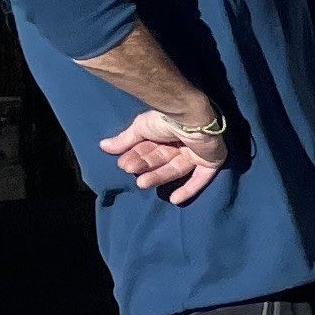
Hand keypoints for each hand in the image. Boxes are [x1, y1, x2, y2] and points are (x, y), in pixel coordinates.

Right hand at [100, 106, 226, 205]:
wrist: (189, 115)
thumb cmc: (165, 118)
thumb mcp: (140, 128)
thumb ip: (125, 140)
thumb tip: (103, 146)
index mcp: (166, 133)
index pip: (150, 149)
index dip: (137, 157)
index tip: (123, 164)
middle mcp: (181, 143)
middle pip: (162, 160)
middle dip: (146, 166)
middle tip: (131, 172)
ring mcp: (196, 152)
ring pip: (176, 169)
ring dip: (159, 177)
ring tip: (142, 182)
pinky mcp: (211, 161)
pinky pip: (200, 178)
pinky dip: (188, 189)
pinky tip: (174, 199)